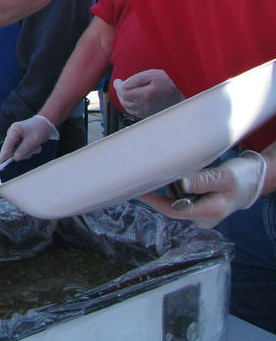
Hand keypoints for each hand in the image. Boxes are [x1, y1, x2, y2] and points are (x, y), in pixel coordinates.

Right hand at [0, 115, 58, 162]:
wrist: (46, 123)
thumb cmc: (40, 128)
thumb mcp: (34, 140)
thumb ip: (23, 149)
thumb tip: (15, 158)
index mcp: (14, 130)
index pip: (6, 145)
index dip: (2, 156)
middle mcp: (12, 135)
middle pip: (12, 151)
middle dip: (24, 152)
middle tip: (33, 148)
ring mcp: (16, 139)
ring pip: (19, 153)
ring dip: (29, 151)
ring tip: (36, 144)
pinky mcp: (20, 143)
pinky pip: (23, 152)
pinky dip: (30, 150)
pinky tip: (36, 144)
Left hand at [113, 69, 183, 118]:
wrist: (180, 90)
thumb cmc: (166, 80)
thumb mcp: (150, 74)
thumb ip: (135, 80)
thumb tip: (123, 85)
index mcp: (146, 95)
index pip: (124, 93)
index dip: (118, 87)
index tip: (117, 81)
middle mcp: (146, 106)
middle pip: (124, 102)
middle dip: (119, 93)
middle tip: (119, 85)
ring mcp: (148, 111)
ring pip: (128, 108)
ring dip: (123, 99)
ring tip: (123, 91)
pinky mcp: (149, 114)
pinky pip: (134, 112)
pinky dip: (129, 106)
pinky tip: (130, 99)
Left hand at [139, 150, 267, 227]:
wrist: (253, 180)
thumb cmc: (241, 178)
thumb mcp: (223, 176)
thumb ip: (201, 181)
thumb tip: (180, 183)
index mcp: (210, 212)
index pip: (174, 210)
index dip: (154, 201)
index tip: (139, 190)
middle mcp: (203, 218)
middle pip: (172, 206)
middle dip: (164, 190)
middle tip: (157, 174)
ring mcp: (200, 214)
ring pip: (176, 201)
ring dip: (173, 187)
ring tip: (182, 175)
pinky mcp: (198, 207)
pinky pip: (181, 198)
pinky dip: (177, 188)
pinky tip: (183, 179)